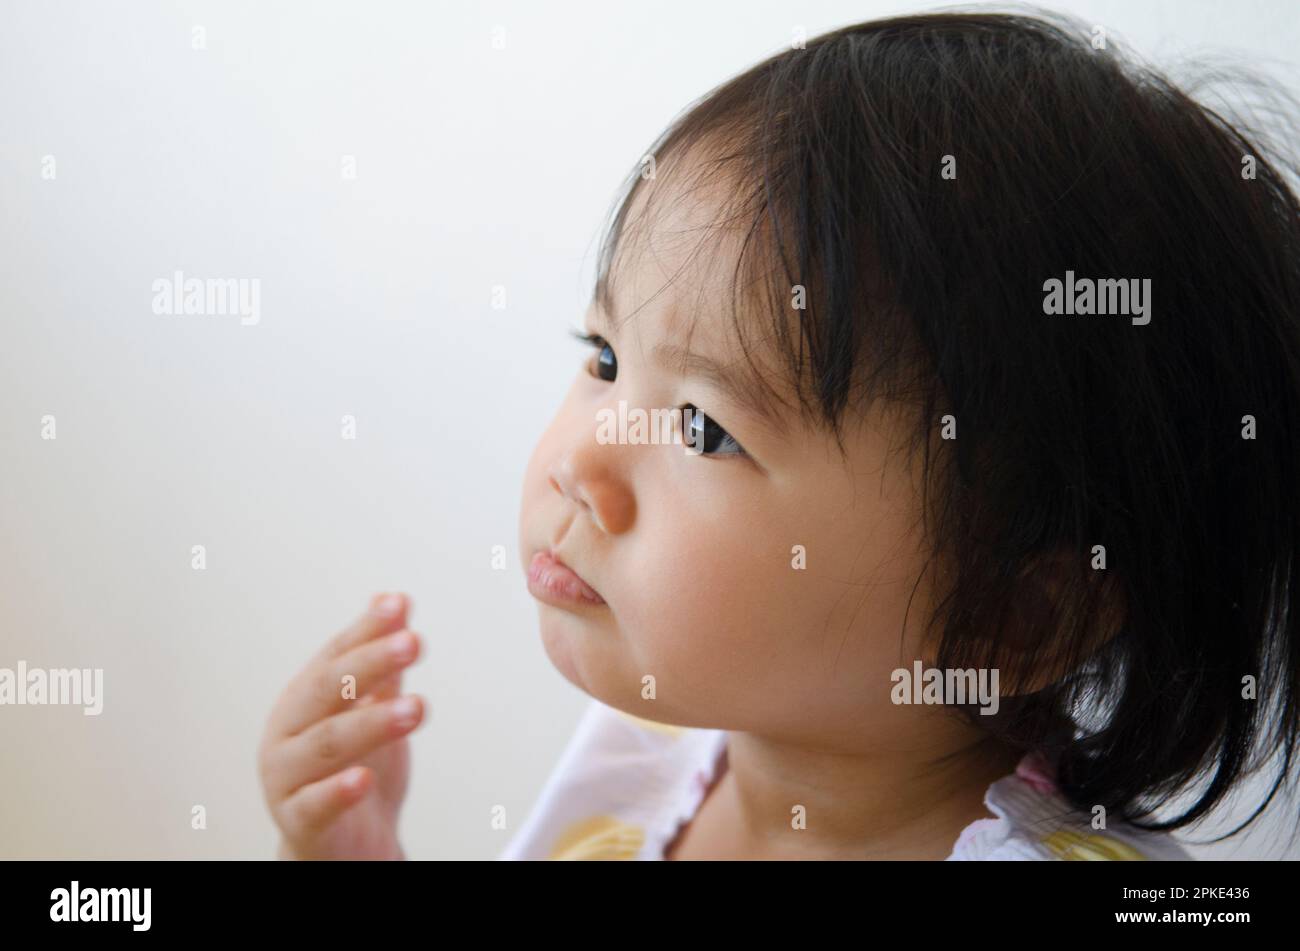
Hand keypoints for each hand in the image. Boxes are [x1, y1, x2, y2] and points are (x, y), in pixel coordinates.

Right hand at [258, 592, 424, 859]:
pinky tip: (363, 778)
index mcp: (305, 698)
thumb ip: (380, 664)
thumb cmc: (355, 769)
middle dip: (370, 664)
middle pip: (327, 691)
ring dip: (372, 723)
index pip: (336, 655)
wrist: (344, 846)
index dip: (367, 629)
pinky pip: (315, 805)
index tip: (400, 605)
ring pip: (326, 744)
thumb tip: (394, 601)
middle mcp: (287, 731)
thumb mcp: (372, 710)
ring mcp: (286, 777)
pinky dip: (337, 791)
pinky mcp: (298, 822)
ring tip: (417, 709)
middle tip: (413, 644)